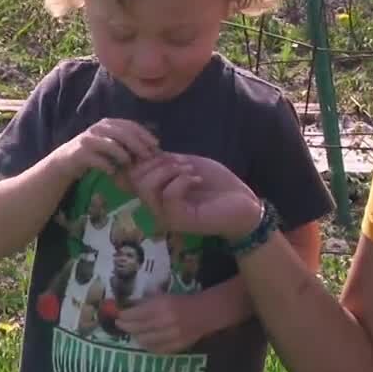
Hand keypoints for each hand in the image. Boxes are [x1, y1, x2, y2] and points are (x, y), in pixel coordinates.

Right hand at [55, 119, 158, 182]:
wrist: (67, 160)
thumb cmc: (95, 153)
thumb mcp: (112, 143)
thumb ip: (128, 143)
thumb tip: (153, 148)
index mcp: (108, 123)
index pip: (130, 125)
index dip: (144, 134)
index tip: (156, 145)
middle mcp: (98, 128)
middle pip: (122, 133)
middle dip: (138, 145)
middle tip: (147, 156)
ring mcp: (88, 140)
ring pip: (110, 144)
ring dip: (123, 154)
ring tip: (130, 163)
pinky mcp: (80, 153)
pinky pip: (97, 159)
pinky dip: (107, 165)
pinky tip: (113, 171)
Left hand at [116, 291, 203, 353]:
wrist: (204, 313)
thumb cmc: (183, 301)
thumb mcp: (164, 296)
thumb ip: (148, 302)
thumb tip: (130, 306)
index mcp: (160, 306)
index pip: (135, 314)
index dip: (124, 316)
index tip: (118, 315)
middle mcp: (164, 322)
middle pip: (136, 328)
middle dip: (125, 326)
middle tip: (120, 324)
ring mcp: (170, 336)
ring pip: (144, 341)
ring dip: (136, 336)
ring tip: (133, 332)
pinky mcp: (175, 347)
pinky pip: (155, 349)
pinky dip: (148, 345)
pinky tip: (145, 340)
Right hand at [127, 153, 262, 239]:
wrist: (243, 204)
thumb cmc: (217, 185)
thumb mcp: (187, 165)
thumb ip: (165, 161)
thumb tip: (144, 151)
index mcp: (156, 191)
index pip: (129, 174)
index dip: (141, 156)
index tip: (163, 150)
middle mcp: (155, 205)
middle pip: (133, 179)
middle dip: (157, 162)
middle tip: (182, 162)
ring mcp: (165, 214)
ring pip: (146, 188)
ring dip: (168, 170)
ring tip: (189, 170)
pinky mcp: (178, 220)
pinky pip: (168, 195)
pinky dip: (182, 180)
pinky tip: (197, 180)